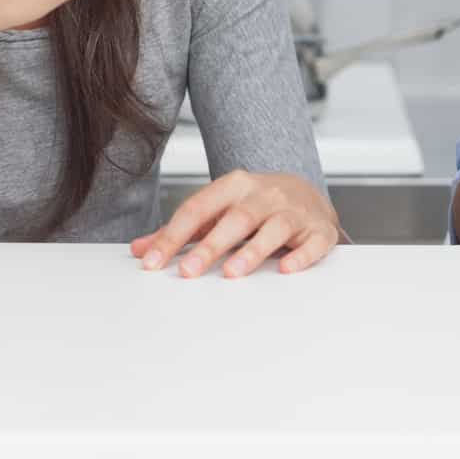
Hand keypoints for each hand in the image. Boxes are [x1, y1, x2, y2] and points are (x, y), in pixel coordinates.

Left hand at [130, 171, 339, 277]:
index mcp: (235, 185)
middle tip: (188, 271)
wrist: (307, 193)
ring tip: (232, 272)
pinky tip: (286, 269)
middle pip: (236, 218)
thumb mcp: (218, 209)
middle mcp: (265, 194)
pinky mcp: (320, 230)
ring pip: (274, 228)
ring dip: (253, 250)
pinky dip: (301, 256)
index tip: (152, 261)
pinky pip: (313, 242)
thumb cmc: (256, 204)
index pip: (198, 208)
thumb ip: (182, 230)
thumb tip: (140, 249)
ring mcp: (294, 211)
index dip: (173, 236)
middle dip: (210, 245)